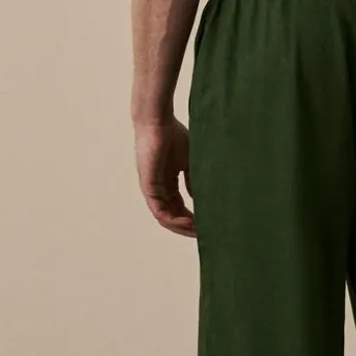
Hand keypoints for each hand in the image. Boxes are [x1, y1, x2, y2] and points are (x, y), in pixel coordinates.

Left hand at [135, 114, 195, 237]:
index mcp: (168, 182)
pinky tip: (188, 222)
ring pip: (165, 217)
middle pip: (172, 216)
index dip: (192, 218)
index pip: (179, 206)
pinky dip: (173, 220)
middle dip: (187, 227)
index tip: (207, 224)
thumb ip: (193, 179)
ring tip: (197, 231)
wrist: (159, 121)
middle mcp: (159, 188)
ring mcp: (152, 189)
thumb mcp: (189, 161)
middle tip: (204, 233)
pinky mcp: (149, 187)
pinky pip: (159, 211)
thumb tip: (198, 197)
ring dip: (180, 227)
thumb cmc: (173, 134)